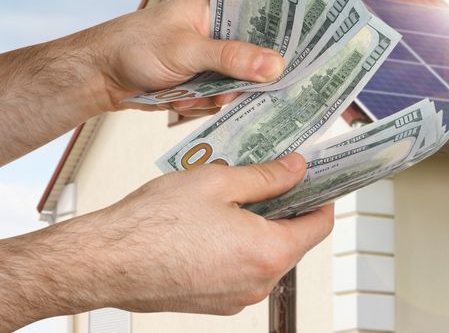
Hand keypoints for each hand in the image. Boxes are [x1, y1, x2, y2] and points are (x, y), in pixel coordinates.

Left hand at [0, 0, 283, 165]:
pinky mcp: (210, 78)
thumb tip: (276, 66)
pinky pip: (230, 94)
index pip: (269, 9)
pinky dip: (214, 103)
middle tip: (251, 84)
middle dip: (257, 72)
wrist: (101, 76)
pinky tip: (190, 101)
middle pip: (264, 48)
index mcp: (222, 3)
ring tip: (198, 94)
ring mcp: (218, 54)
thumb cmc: (136, 46)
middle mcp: (225, 26)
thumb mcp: (187, 50)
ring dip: (228, 93)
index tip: (314, 44)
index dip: (293, 25)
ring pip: (247, 77)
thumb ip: (232, 57)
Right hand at [0, 154, 333, 326]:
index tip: (318, 177)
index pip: (320, 224)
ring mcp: (235, 298)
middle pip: (296, 241)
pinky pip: (242, 270)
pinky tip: (218, 222)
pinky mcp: (214, 303)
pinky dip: (240, 246)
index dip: (322, 195)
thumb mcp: (219, 182)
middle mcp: (257, 283)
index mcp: (268, 252)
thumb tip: (296, 169)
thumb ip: (267, 177)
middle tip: (276, 177)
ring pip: (267, 256)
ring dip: (262, 227)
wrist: (102, 262)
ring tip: (238, 196)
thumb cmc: (151, 225)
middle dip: (289, 208)